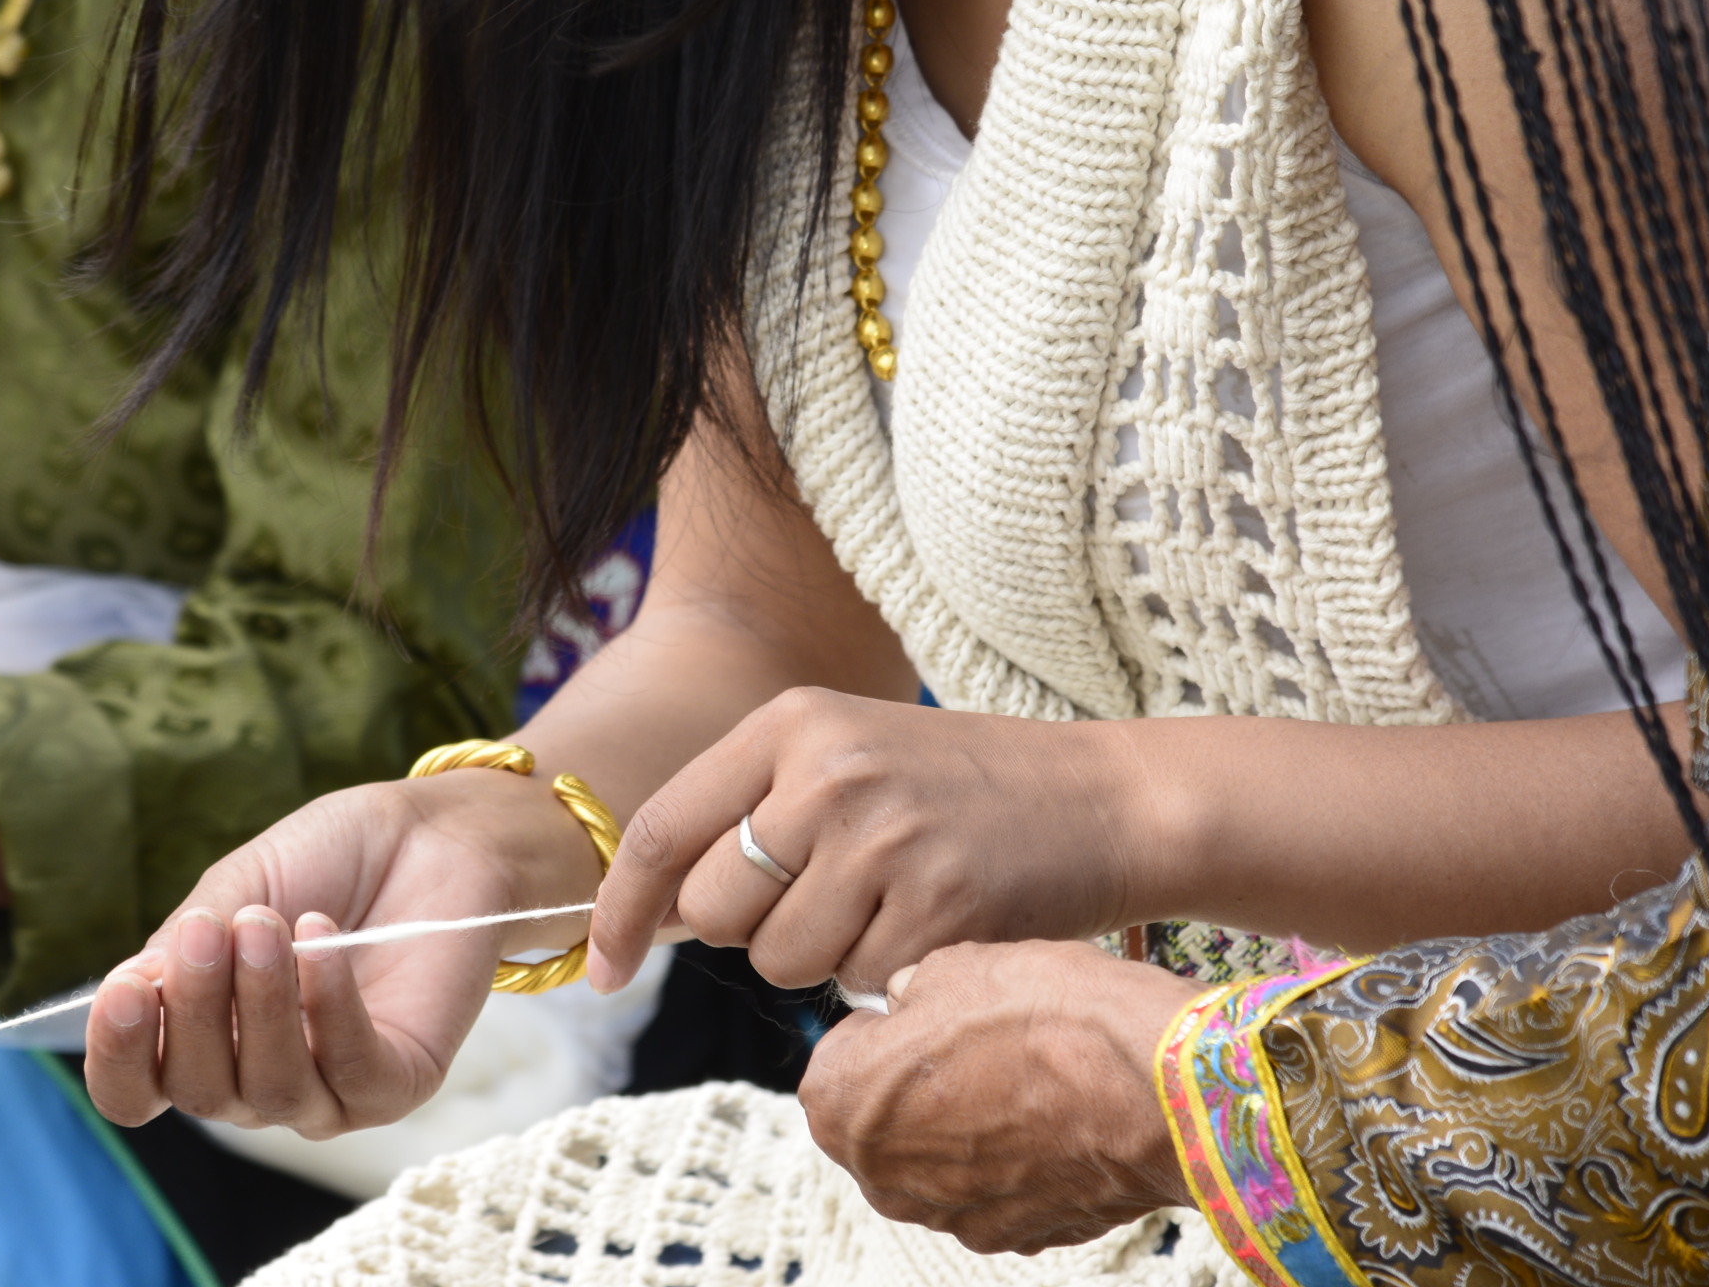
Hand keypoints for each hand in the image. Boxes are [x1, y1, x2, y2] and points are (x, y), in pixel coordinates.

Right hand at [82, 767, 602, 1137]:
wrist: (428, 838)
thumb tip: (125, 994)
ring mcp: (327, 1092)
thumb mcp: (234, 890)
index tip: (123, 992)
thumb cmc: (324, 864)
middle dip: (196, 1010)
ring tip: (268, 925)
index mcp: (201, 1038)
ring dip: (261, 1004)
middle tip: (209, 929)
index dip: (118, 1058)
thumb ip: (182, 948)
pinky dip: (330, 1010)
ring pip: (272, 1091)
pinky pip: (351, 1074)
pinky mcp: (395, 1084)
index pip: (135, 1090)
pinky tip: (322, 943)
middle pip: (198, 1092)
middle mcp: (255, 1079)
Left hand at [587, 689, 1142, 997]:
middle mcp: (826, 772)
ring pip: (780, 959)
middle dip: (755, 928)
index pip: (659, 828)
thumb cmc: (958, 790)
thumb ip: (749, 810)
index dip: (618, 910)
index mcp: (787, 724)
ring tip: (892, 901)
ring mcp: (883, 838)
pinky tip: (936, 925)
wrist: (1108, 799)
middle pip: (715, 909)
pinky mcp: (938, 906)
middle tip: (831, 898)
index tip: (600, 969)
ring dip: (825, 956)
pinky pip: (858, 985)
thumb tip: (651, 908)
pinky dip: (888, 975)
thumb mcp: (843, 756)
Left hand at [801, 942, 1194, 1253]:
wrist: (1158, 1088)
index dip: (885, 1027)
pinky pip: (995, 1188)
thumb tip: (910, 1003)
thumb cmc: (1049, 1018)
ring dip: (965, 1124)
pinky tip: (1053, 1119)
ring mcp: (952, 1216)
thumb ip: (909, 994)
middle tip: (974, 1044)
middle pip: (881, 1119)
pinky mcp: (1017, 1236)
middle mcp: (883, 1178)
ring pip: (937, 1159)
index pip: (838, 1055)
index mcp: (843, 1104)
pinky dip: (1014, 1159)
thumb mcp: (953, 967)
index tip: (925, 1012)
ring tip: (1023, 1078)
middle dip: (915, 1085)